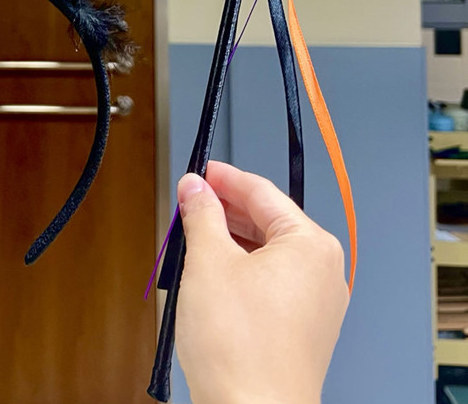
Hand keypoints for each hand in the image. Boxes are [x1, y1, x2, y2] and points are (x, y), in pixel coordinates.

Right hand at [175, 162, 348, 403]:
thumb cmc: (236, 343)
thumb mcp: (208, 261)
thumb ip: (202, 214)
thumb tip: (194, 185)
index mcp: (310, 245)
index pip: (263, 193)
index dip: (226, 178)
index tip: (200, 171)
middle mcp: (323, 271)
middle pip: (269, 221)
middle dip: (226, 208)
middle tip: (190, 198)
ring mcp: (316, 303)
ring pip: (269, 252)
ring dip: (231, 238)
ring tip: (195, 231)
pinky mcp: (303, 328)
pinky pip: (272, 280)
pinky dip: (242, 267)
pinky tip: (212, 268)